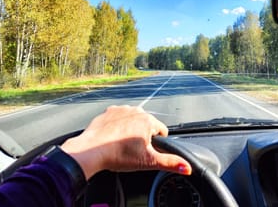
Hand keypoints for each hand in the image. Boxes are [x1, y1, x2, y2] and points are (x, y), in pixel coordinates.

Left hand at [60, 105, 191, 179]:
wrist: (90, 151)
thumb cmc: (117, 155)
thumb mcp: (148, 162)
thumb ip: (170, 163)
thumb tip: (187, 167)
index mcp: (148, 120)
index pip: (161, 132)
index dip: (156, 144)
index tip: (145, 152)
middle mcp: (136, 111)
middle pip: (147, 125)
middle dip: (142, 137)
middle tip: (132, 150)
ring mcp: (121, 110)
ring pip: (133, 121)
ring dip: (130, 130)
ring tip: (121, 144)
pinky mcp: (108, 111)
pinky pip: (118, 118)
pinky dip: (117, 126)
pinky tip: (112, 137)